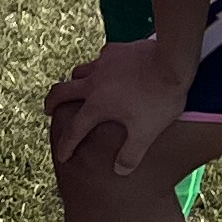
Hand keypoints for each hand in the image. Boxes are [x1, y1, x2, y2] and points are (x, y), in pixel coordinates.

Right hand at [44, 36, 194, 177]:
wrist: (172, 61)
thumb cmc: (159, 100)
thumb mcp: (147, 132)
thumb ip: (131, 154)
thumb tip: (119, 171)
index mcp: (97, 105)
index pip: (74, 130)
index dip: (66, 145)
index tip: (62, 156)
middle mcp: (92, 83)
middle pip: (61, 92)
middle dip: (52, 102)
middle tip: (49, 110)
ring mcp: (102, 64)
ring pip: (78, 72)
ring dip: (74, 82)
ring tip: (78, 87)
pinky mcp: (115, 50)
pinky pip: (100, 59)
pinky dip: (100, 67)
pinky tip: (109, 69)